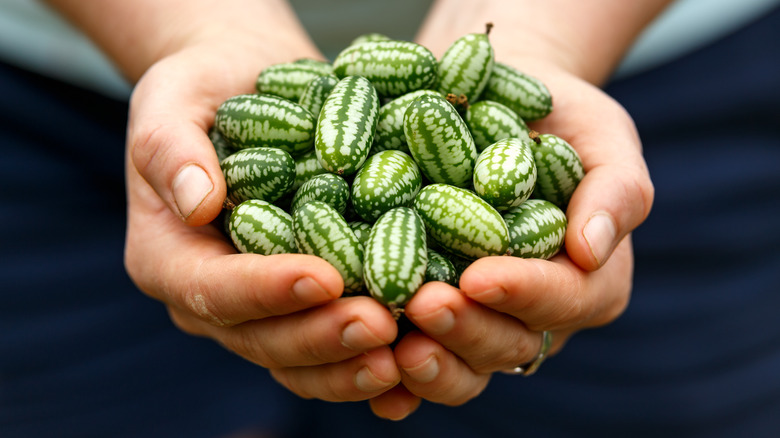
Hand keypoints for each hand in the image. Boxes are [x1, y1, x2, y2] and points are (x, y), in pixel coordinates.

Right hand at [123, 32, 401, 401]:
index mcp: (169, 257)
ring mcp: (262, 308)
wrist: (247, 90)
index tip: (326, 278)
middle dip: (322, 336)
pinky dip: (371, 355)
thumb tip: (198, 202)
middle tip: (382, 326)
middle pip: (263, 338)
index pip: (212, 288)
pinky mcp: (305, 303)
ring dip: (352, 362)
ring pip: (301, 358)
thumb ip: (173, 149)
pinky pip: (334, 344)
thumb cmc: (204, 88)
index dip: (267, 290)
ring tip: (407, 354)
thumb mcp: (173, 99)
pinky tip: (420, 353)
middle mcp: (211, 298)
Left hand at [368, 63, 653, 418]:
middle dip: (466, 329)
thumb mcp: (601, 137)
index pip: (563, 299)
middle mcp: (532, 314)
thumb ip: (615, 190)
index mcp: (585, 280)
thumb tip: (590, 251)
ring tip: (383, 338)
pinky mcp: (432, 319)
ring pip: (460, 364)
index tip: (481, 277)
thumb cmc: (557, 120)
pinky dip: (391, 374)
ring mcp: (480, 321)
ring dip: (427, 362)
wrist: (491, 105)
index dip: (524, 293)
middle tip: (422, 305)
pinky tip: (365, 367)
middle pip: (507, 343)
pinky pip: (414, 359)